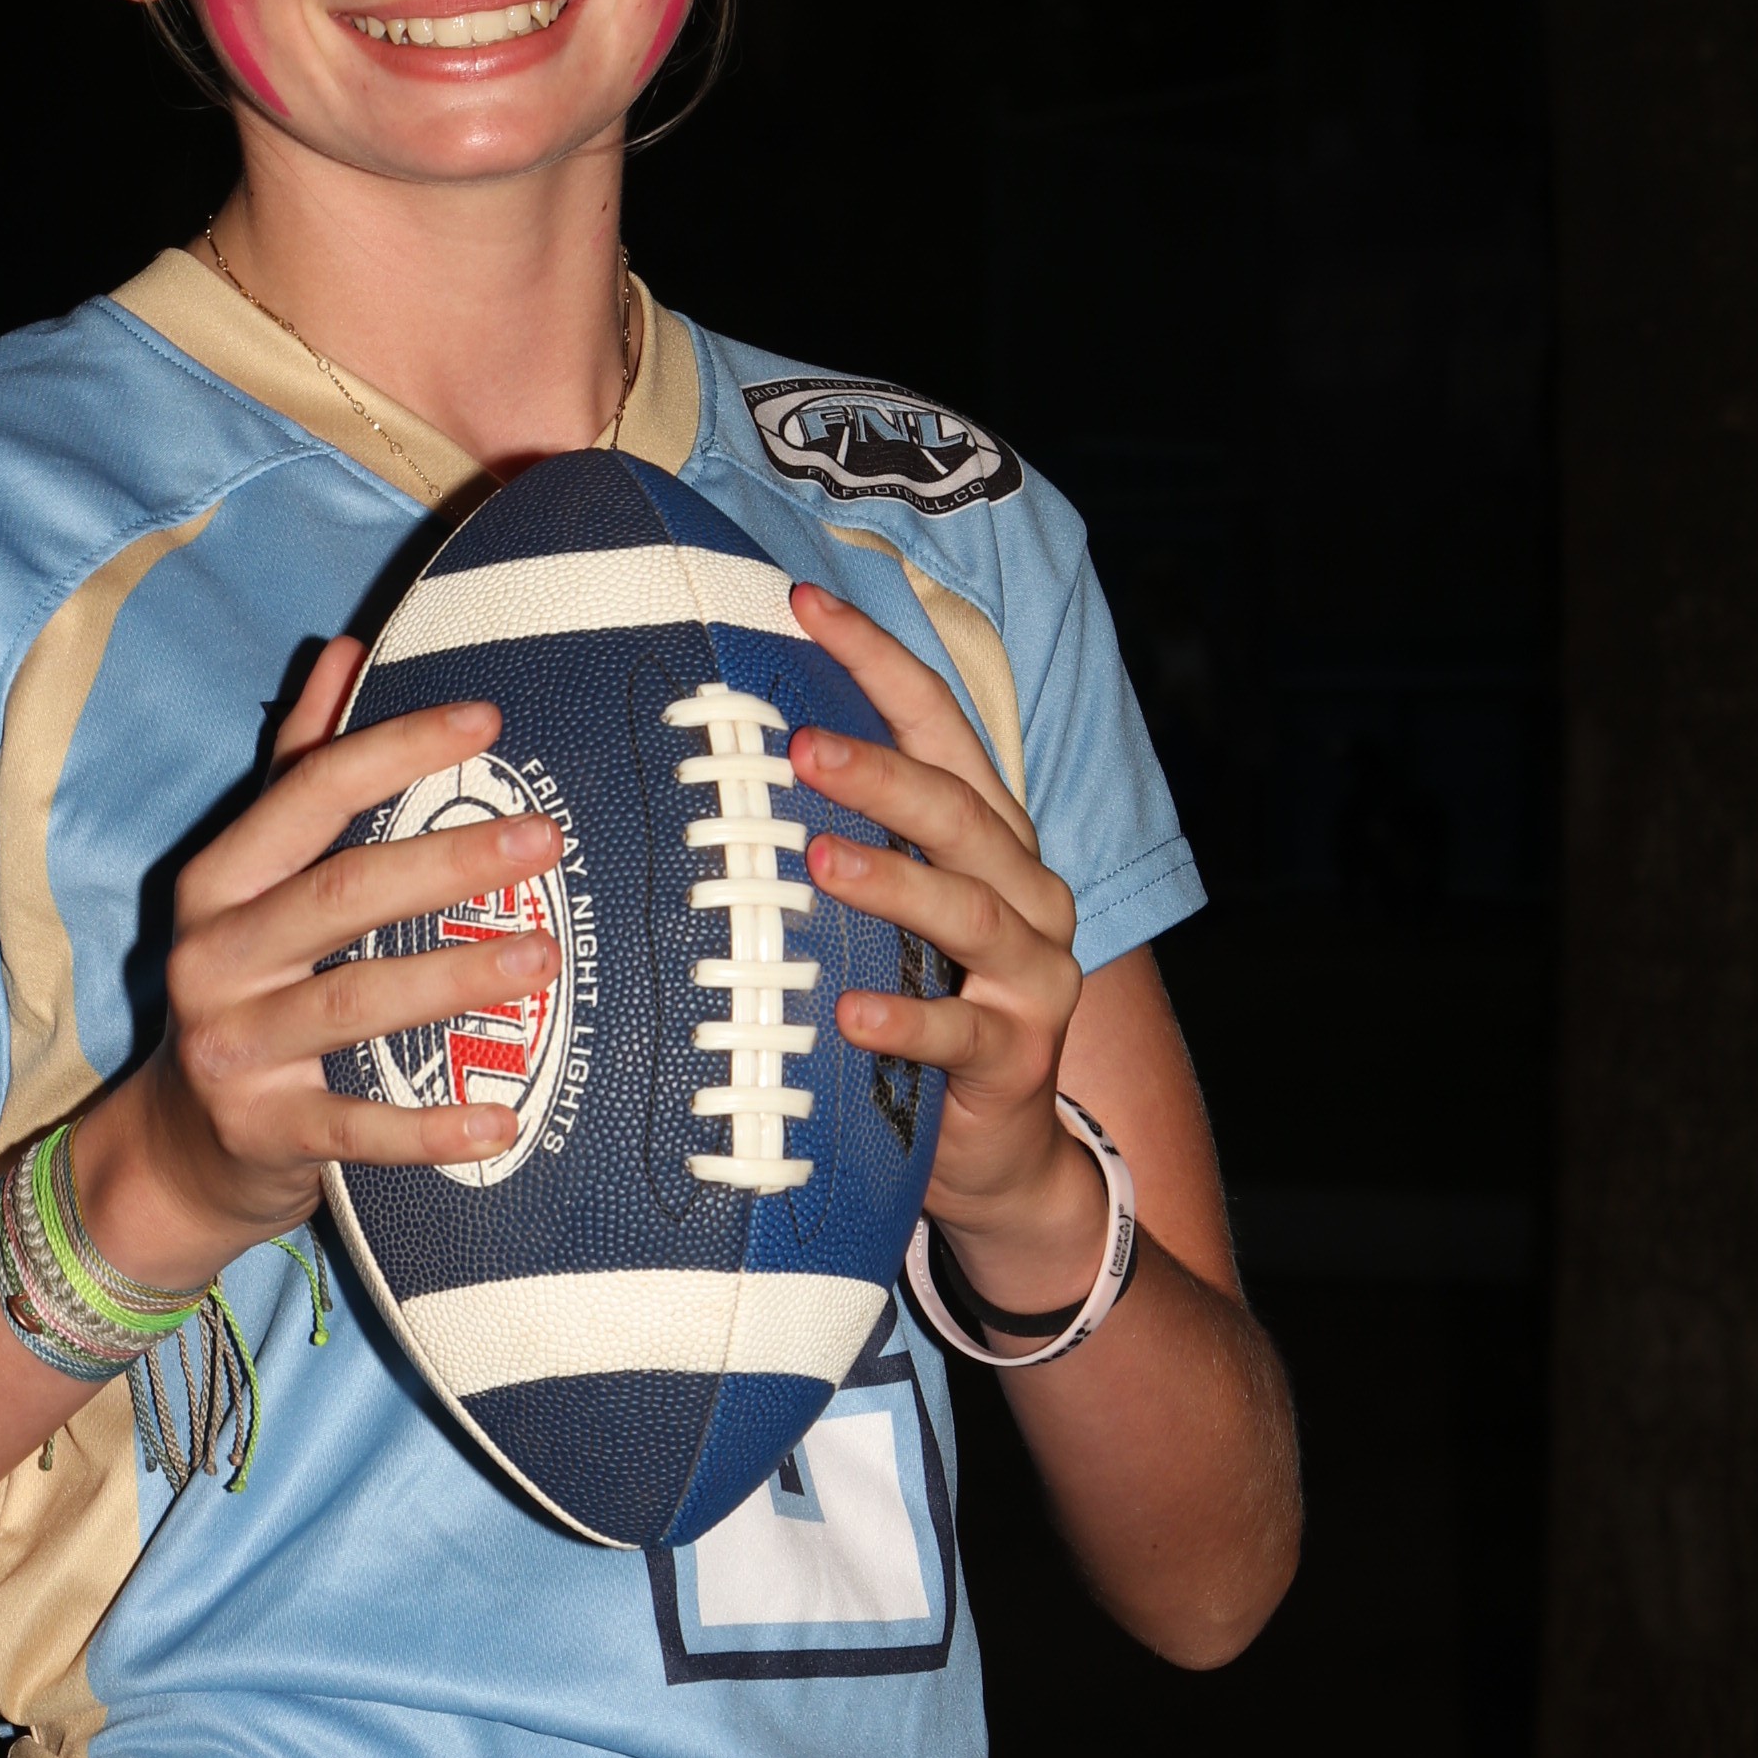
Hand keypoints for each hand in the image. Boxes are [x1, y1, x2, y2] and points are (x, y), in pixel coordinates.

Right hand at [76, 637, 556, 1291]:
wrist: (177, 1146)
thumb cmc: (242, 988)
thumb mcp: (252, 879)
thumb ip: (298, 769)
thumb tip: (345, 651)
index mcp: (220, 881)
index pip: (309, 792)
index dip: (397, 749)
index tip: (489, 721)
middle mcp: (215, 956)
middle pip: (339, 893)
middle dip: (447, 862)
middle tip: (544, 839)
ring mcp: (234, 1048)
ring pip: (352, 1002)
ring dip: (452, 977)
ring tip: (543, 957)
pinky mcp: (262, 1132)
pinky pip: (354, 1126)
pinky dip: (426, 1129)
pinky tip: (500, 1122)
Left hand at [785, 580, 1110, 1306]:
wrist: (1000, 1154)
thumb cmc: (920, 1006)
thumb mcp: (889, 916)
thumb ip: (844, 840)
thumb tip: (724, 752)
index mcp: (990, 836)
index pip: (941, 725)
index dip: (877, 660)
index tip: (803, 602)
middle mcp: (1024, 889)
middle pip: (958, 809)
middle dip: (881, 770)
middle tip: (799, 745)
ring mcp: (1033, 972)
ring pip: (970, 908)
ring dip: (892, 881)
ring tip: (818, 860)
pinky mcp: (1020, 1055)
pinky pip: (961, 1032)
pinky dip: (909, 1018)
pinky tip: (852, 1011)